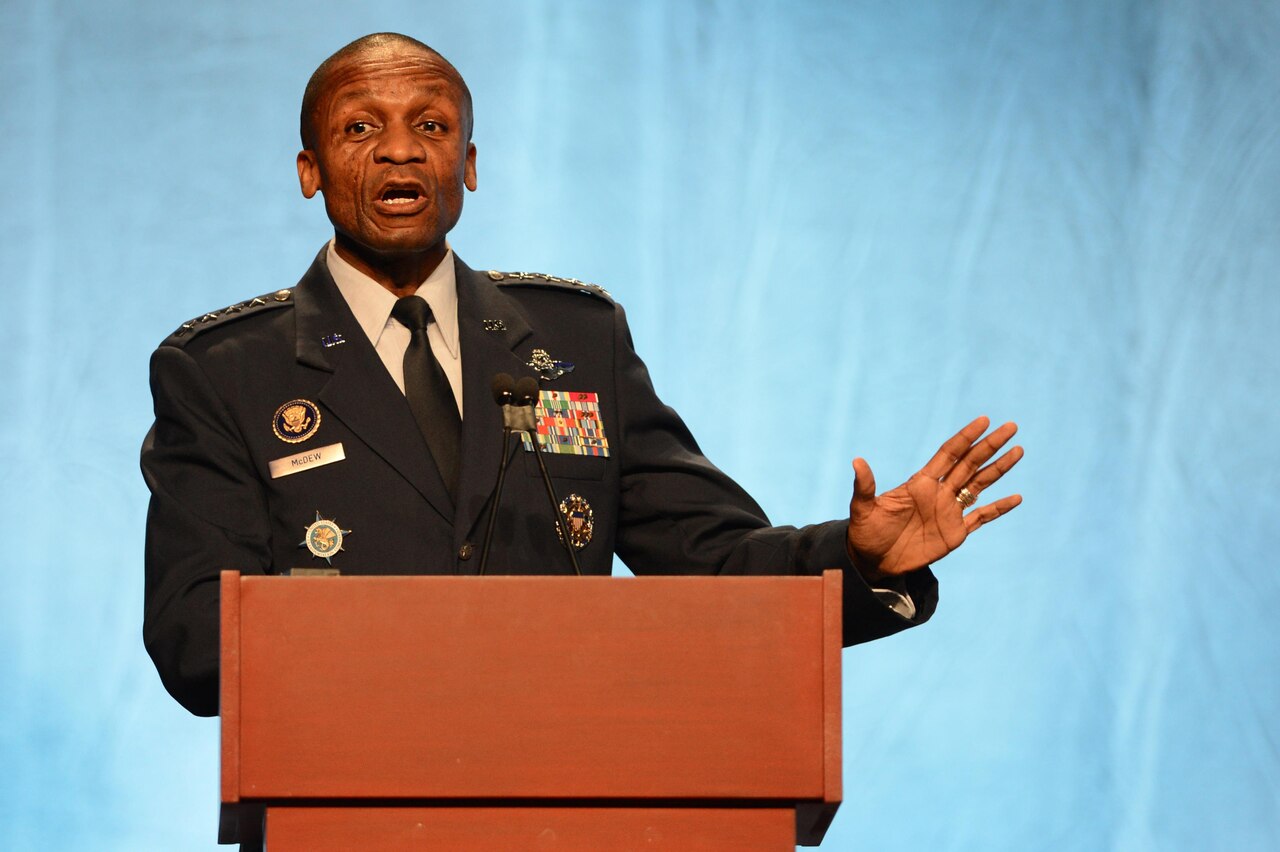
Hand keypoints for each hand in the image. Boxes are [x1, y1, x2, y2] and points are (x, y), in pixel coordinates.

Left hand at [847, 416, 1022, 579]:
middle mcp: (939, 493)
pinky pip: (982, 517)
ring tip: (1018, 450)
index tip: (984, 420)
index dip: (966, 437)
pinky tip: (1017, 497)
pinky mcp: (955, 533)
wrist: (873, 561)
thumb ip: (865, 486)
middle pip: (970, 463)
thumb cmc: (866, 532)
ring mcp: (949, 512)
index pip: (949, 453)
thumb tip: (857, 461)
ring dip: (999, 469)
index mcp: (920, 483)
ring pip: (980, 484)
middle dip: (990, 446)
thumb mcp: (863, 509)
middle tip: (1011, 427)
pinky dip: (999, 508)